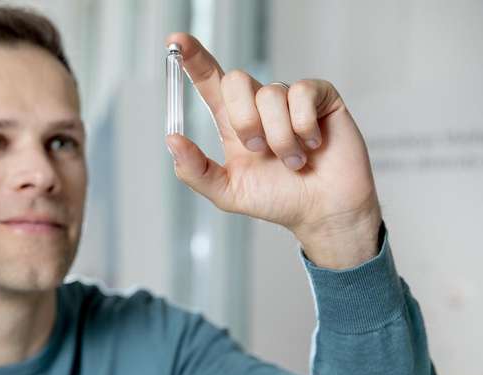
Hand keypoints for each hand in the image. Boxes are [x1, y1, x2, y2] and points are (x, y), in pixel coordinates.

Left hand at [164, 33, 382, 268]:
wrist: (324, 211)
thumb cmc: (278, 200)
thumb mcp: (228, 193)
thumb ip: (195, 171)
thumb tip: (172, 139)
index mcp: (234, 122)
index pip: (210, 80)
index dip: (193, 58)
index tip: (176, 42)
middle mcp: (260, 105)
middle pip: (236, 80)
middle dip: (244, 119)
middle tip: (259, 150)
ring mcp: (290, 100)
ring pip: (270, 94)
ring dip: (279, 137)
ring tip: (293, 160)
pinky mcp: (321, 97)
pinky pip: (302, 93)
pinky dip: (303, 126)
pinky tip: (313, 144)